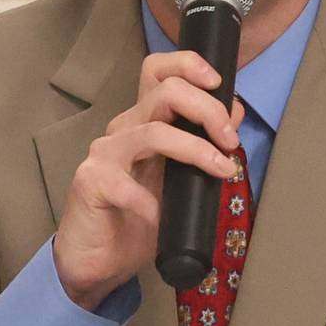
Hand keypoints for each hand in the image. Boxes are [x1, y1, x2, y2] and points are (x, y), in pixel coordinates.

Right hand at [53, 51, 244, 309]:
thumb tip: (234, 113)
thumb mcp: (180, 179)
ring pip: (154, 133)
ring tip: (221, 171)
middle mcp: (124, 129)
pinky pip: (127, 186)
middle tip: (230, 142)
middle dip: (208, 110)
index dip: (188, 64)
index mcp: (144, 121)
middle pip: (166, 92)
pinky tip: (161, 218)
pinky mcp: (91, 182)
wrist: (97, 261)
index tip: (219, 84)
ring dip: (196, 150)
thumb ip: (202, 145)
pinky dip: (152, 204)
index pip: (158, 70)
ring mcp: (105, 154)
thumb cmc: (138, 218)